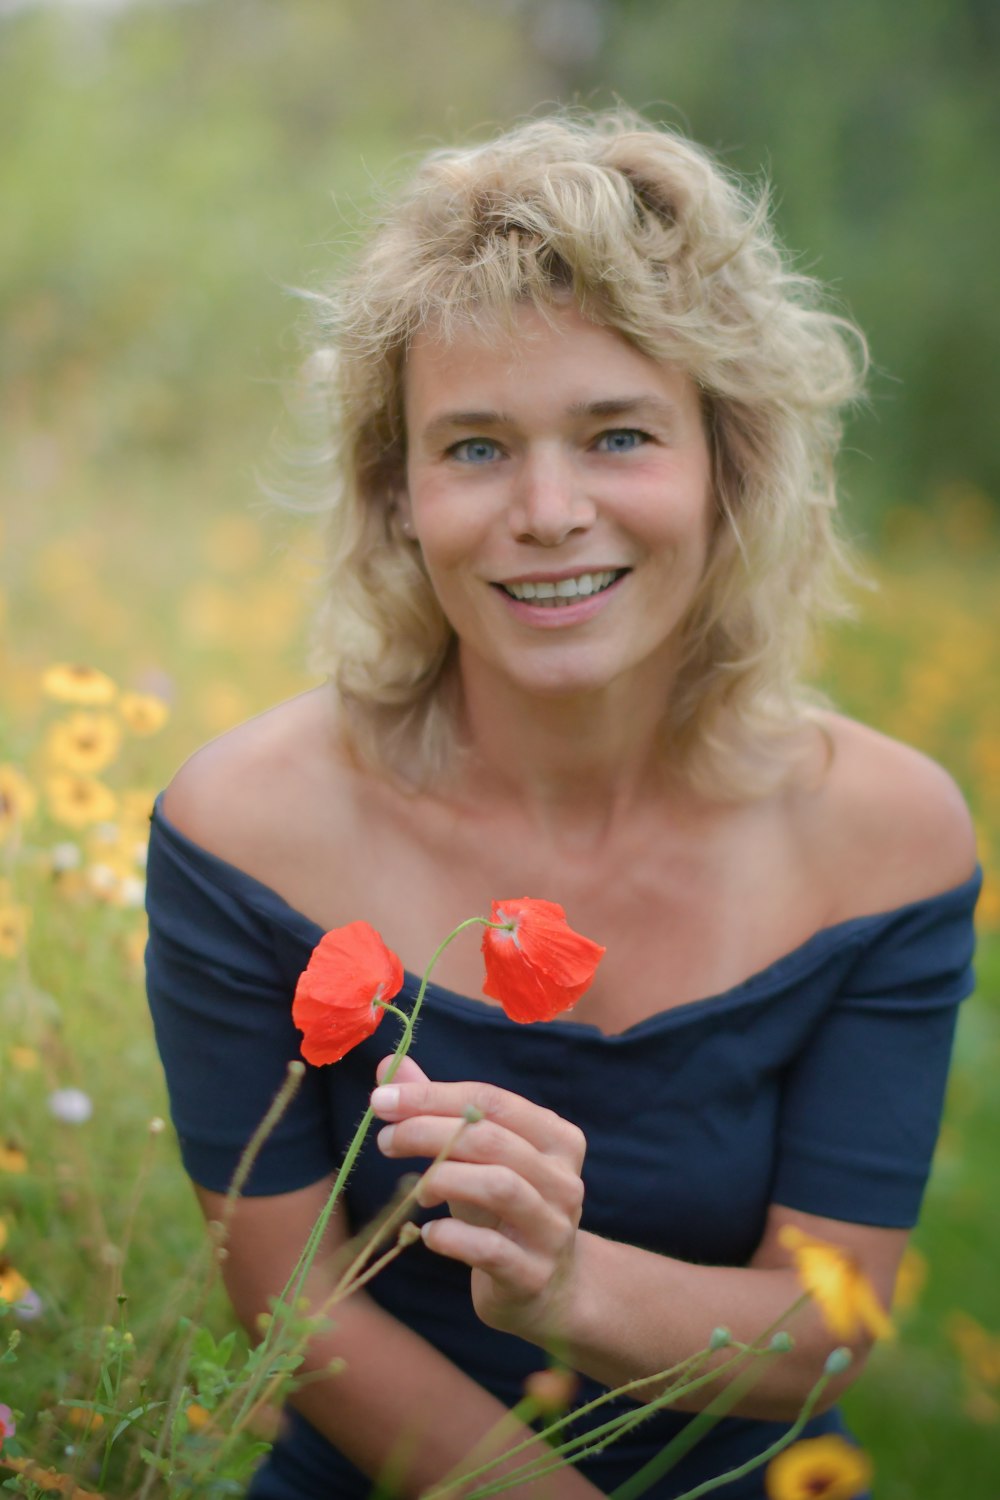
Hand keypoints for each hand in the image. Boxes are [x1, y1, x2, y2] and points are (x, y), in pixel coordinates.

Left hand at [372, 1057, 586, 1347]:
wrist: (547, 1288)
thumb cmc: (502, 1209)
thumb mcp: (476, 1157)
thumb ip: (436, 1110)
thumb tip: (389, 1067)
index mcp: (557, 1138)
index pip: (493, 1101)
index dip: (433, 1096)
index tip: (382, 1100)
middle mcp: (563, 1179)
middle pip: (492, 1140)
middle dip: (428, 1132)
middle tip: (386, 1140)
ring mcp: (553, 1228)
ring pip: (498, 1187)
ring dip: (443, 1178)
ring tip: (413, 1188)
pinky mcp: (534, 1275)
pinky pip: (490, 1250)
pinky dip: (451, 1237)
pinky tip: (428, 1234)